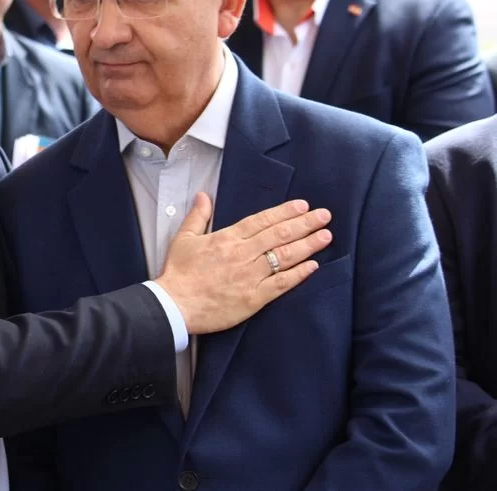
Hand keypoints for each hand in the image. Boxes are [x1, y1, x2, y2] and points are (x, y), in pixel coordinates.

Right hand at [156, 193, 331, 334]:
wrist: (174, 305)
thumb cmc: (178, 273)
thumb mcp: (183, 239)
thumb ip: (197, 216)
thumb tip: (204, 195)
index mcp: (227, 238)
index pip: (262, 221)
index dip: (284, 212)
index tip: (303, 205)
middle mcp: (243, 255)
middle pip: (279, 235)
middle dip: (305, 224)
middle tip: (325, 216)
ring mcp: (250, 277)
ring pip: (285, 257)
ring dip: (308, 245)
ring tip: (326, 236)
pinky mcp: (254, 298)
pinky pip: (281, 284)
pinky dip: (298, 274)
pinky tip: (313, 266)